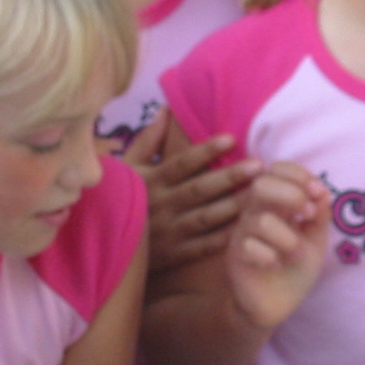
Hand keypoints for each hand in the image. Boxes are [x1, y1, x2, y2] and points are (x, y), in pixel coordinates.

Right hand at [122, 109, 260, 272]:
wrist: (102, 246)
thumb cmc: (119, 199)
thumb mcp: (127, 169)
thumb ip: (148, 141)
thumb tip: (166, 109)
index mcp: (150, 181)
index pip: (181, 164)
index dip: (205, 151)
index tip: (231, 139)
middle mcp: (160, 206)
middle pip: (199, 189)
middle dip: (229, 177)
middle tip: (258, 166)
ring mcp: (168, 233)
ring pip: (206, 218)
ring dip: (234, 206)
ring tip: (262, 195)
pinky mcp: (174, 255)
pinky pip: (203, 247)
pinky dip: (225, 238)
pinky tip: (247, 227)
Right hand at [226, 162, 330, 332]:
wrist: (277, 304)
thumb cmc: (295, 267)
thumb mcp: (315, 239)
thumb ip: (320, 215)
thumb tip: (322, 190)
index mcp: (275, 202)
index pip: (277, 169)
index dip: (298, 174)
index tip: (318, 192)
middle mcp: (255, 212)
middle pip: (261, 184)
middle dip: (291, 195)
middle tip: (308, 216)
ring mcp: (242, 234)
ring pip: (262, 220)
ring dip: (288, 237)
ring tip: (296, 253)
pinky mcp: (235, 257)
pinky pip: (250, 248)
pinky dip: (270, 256)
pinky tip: (276, 265)